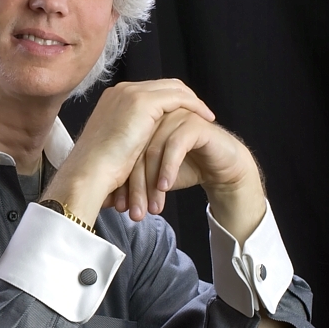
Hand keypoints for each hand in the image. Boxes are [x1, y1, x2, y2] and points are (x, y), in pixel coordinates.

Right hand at [43, 79, 265, 242]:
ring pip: (173, 88)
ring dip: (192, 101)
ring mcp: (130, 93)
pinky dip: (194, 106)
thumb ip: (129, 135)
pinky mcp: (142, 102)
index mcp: (113, 99)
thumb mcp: (116, 145)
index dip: (170, 101)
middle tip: (201, 113)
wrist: (89, 174)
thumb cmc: (98, 170)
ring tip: (206, 116)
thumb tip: (141, 143)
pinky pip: (179, 97)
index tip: (184, 116)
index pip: (149, 92)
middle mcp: (121, 91)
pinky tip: (205, 119)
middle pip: (163, 85)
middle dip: (184, 97)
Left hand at [106, 107, 265, 244]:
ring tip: (152, 207)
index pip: (123, 152)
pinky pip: (175, 144)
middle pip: (136, 150)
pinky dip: (168, 168)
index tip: (120, 208)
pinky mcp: (194, 122)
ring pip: (154, 149)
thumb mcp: (153, 174)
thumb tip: (107, 200)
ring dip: (151, 182)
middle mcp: (156, 117)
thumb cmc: (185, 168)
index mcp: (142, 124)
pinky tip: (166, 187)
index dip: (122, 182)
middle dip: (135, 186)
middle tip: (135, 212)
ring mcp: (175, 116)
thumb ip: (133, 177)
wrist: (221, 167)